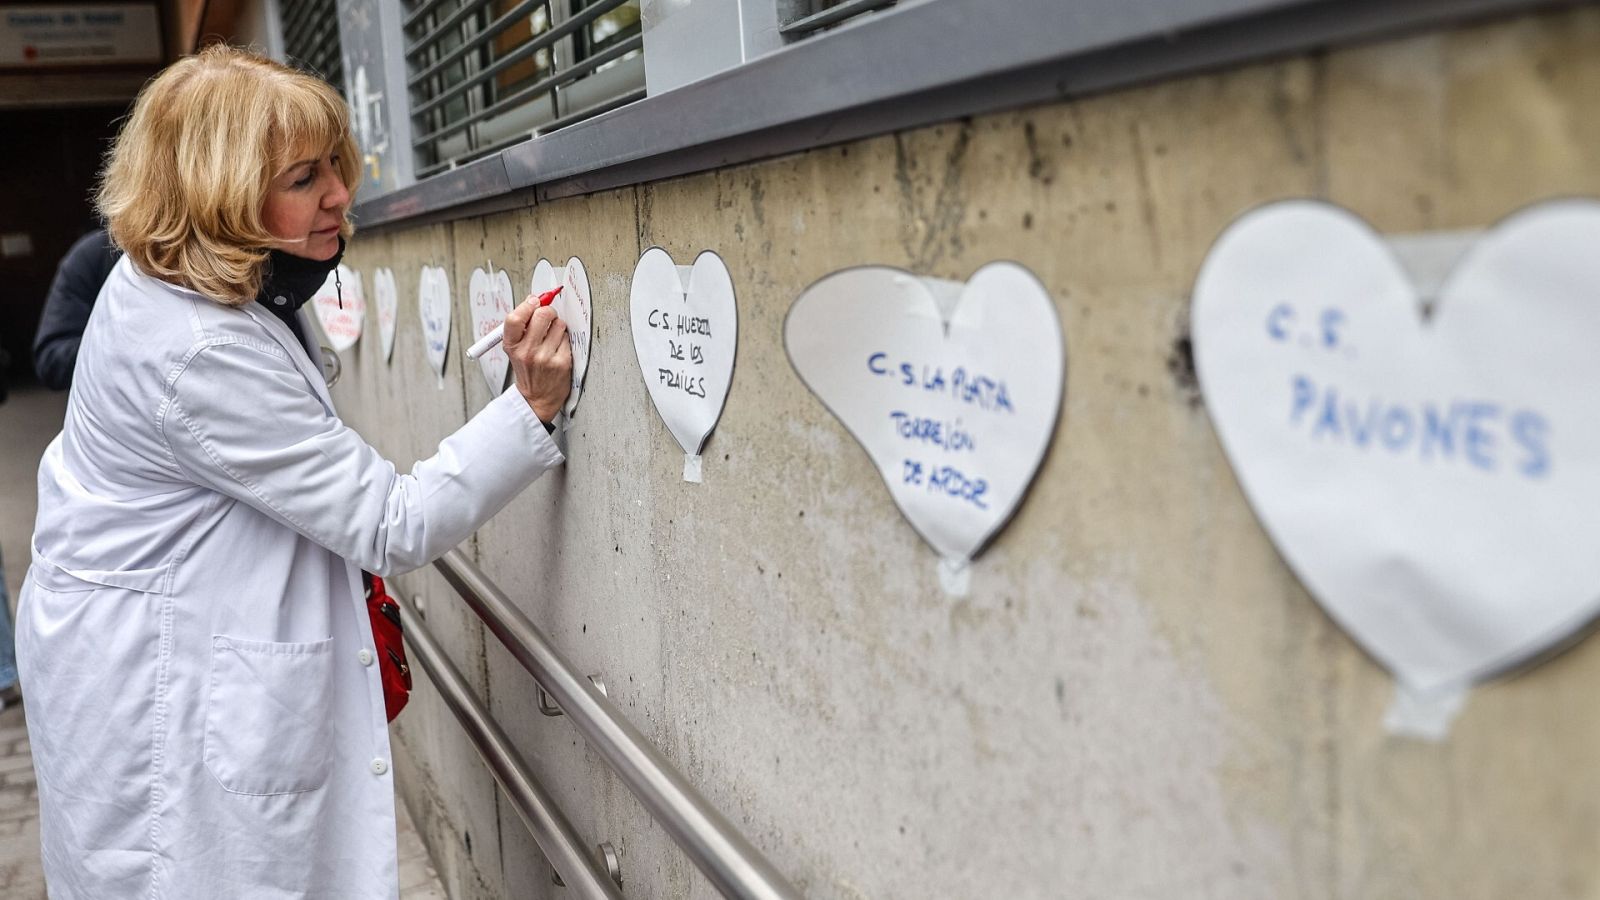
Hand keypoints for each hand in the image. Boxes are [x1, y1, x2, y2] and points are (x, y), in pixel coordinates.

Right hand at [502, 295, 572, 423]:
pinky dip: (564, 339)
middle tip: (548, 316)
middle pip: (542, 315)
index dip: (527, 305)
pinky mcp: (562, 362)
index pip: (515, 318)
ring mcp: (545, 358)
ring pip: (559, 324)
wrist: (536, 398)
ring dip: (558, 326)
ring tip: (552, 337)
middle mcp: (527, 352)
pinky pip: (567, 338)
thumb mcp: (516, 349)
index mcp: (512, 346)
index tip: (534, 302)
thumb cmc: (528, 370)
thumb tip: (534, 300)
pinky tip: (558, 348)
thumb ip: (522, 326)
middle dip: (548, 311)